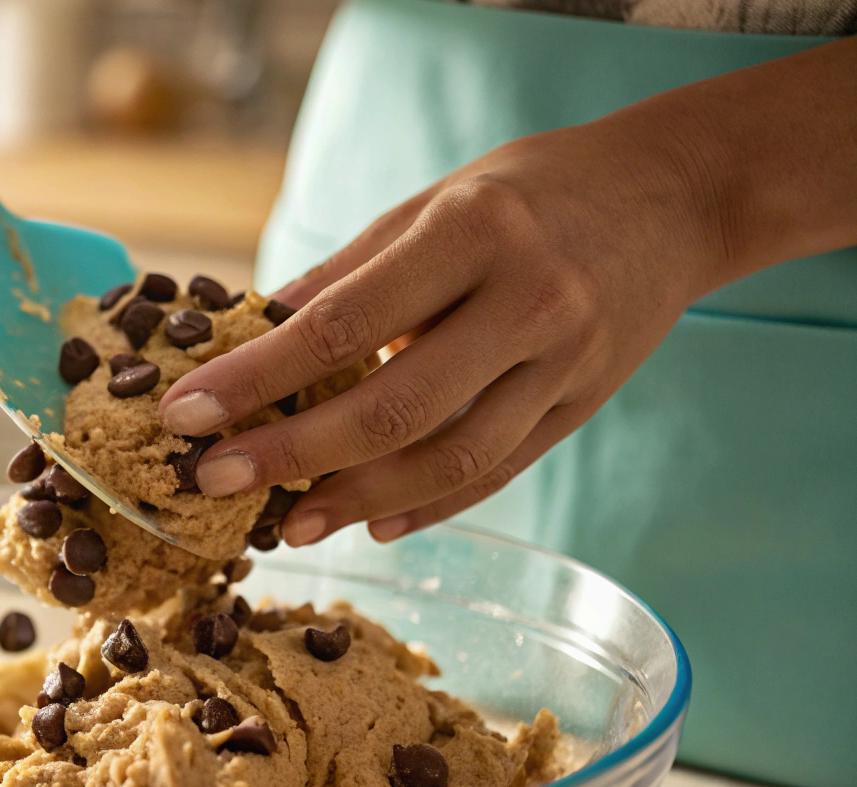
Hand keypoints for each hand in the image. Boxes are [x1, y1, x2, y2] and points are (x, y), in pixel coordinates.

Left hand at [158, 27, 856, 546]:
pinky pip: (493, 474)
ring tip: (283, 524)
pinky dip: (424, 506)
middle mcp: (528, 303)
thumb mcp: (431, 204)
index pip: (342, 325)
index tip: (185, 414)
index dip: (255, 379)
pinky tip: (368, 522)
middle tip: (213, 481)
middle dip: (290, 453)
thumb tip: (250, 335)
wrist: (671, 197)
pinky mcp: (581, 408)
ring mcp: (564, 365)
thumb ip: (344, 275)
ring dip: (354, 500)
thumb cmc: (530, 193)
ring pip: (447, 459)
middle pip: (392, 408)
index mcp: (473, 234)